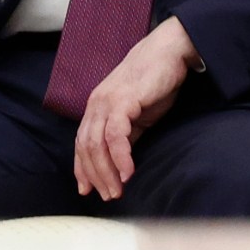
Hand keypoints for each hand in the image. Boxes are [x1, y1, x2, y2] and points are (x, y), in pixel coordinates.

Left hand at [73, 16, 200, 200]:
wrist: (168, 53)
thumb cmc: (154, 84)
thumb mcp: (137, 116)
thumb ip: (126, 136)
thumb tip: (119, 164)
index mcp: (96, 109)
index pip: (81, 144)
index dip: (82, 169)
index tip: (87, 191)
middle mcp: (95, 105)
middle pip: (85, 147)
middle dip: (95, 176)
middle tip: (108, 196)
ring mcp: (107, 101)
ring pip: (96, 143)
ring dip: (106, 171)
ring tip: (117, 190)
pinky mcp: (123, 100)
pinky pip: (116, 133)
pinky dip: (120, 156)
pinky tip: (128, 172)